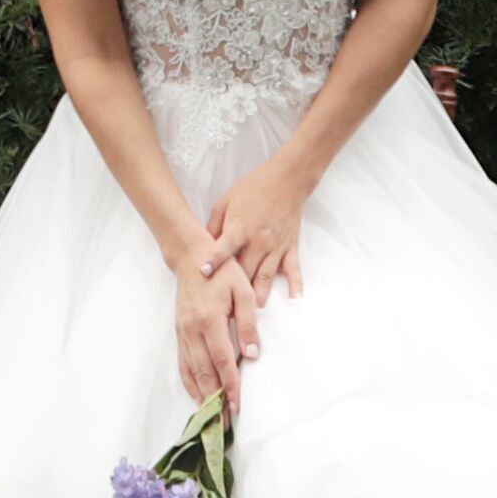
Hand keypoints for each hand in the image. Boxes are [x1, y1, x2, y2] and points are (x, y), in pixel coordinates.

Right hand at [174, 240, 259, 417]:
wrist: (191, 258)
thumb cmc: (222, 272)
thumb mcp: (243, 292)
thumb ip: (248, 324)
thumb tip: (253, 356)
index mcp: (210, 320)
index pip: (223, 361)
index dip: (230, 386)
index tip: (237, 405)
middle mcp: (193, 331)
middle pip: (204, 373)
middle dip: (215, 400)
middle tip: (224, 424)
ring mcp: (183, 334)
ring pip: (191, 373)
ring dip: (201, 397)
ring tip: (211, 418)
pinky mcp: (179, 334)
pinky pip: (183, 364)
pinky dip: (189, 383)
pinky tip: (197, 397)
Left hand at [205, 153, 310, 307]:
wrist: (287, 179)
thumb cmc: (253, 189)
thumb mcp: (225, 202)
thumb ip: (213, 227)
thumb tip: (202, 248)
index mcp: (239, 228)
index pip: (224, 248)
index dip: (213, 261)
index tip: (203, 275)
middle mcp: (258, 241)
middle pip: (244, 273)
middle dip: (233, 293)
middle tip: (223, 314)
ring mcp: (276, 247)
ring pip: (265, 279)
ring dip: (258, 299)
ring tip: (251, 318)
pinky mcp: (290, 248)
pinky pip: (293, 271)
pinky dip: (295, 286)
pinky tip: (294, 301)